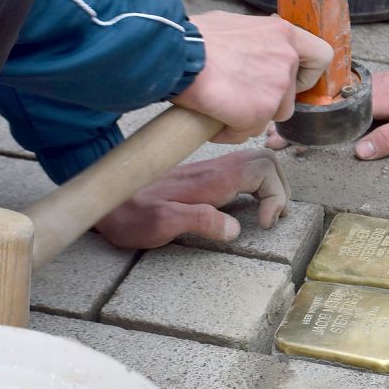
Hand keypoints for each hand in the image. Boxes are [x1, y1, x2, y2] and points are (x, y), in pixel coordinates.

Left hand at [95, 150, 290, 248]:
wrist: (107, 201)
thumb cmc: (131, 215)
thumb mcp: (161, 224)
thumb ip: (198, 220)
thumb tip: (234, 228)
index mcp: (211, 179)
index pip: (263, 170)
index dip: (275, 196)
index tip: (264, 225)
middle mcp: (215, 169)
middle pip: (267, 160)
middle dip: (280, 188)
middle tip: (272, 218)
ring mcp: (211, 170)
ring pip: (257, 163)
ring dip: (271, 186)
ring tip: (267, 213)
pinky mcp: (205, 176)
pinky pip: (243, 170)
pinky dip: (257, 186)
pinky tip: (249, 206)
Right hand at [175, 11, 333, 144]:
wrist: (175, 53)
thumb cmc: (196, 39)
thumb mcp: (236, 27)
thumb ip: (257, 42)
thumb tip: (256, 51)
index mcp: (284, 34)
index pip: (320, 57)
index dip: (308, 75)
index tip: (292, 83)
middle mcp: (286, 59)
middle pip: (289, 98)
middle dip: (265, 104)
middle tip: (240, 99)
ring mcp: (276, 87)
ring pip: (270, 117)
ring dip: (247, 118)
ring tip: (220, 108)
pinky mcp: (260, 111)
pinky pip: (248, 132)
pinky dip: (229, 131)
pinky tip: (212, 120)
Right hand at [265, 17, 388, 159]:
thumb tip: (359, 153)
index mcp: (374, 99)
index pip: (334, 115)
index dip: (308, 128)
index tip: (287, 138)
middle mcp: (364, 91)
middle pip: (323, 108)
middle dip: (297, 122)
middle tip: (272, 138)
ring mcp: (365, 90)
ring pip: (329, 104)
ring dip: (305, 117)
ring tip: (281, 132)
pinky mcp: (368, 92)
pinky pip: (339, 102)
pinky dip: (321, 111)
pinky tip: (308, 121)